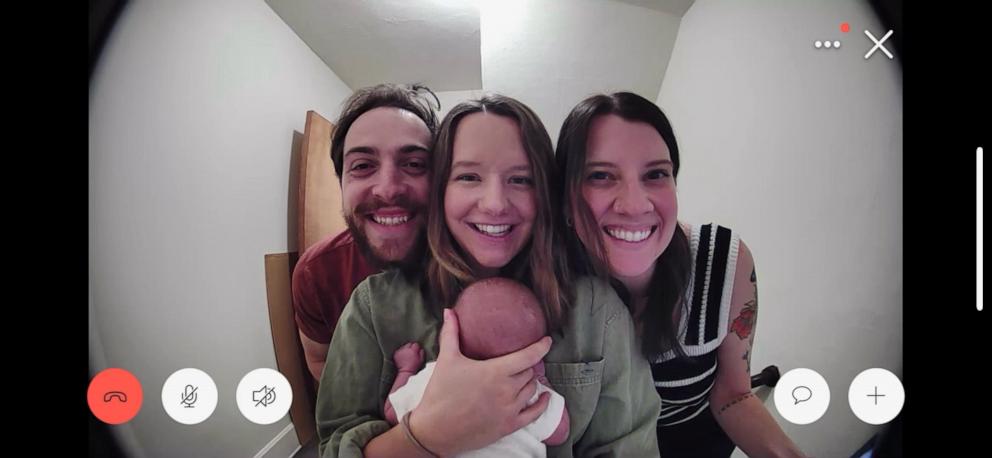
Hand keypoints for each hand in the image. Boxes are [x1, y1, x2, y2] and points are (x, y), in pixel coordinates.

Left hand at [393, 342, 424, 372]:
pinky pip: (399, 350)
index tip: (416, 350)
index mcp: (413, 350)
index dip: (416, 347)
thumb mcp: (421, 360)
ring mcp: (400, 351)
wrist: (405, 372)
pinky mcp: (396, 353)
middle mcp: (406, 349)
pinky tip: (402, 357)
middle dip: (411, 347)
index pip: (415, 344)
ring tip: (406, 355)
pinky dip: (401, 352)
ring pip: (404, 346)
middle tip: (411, 352)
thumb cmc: (414, 367)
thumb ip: (421, 353)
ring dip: (405, 349)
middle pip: (409, 344)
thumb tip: (421, 348)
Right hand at [408, 309, 552, 455]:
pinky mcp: (509, 426)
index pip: (528, 356)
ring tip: (524, 375)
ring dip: (530, 381)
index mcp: (495, 372)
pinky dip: (542, 404)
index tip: (547, 340)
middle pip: (529, 372)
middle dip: (527, 364)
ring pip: (532, 389)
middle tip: (521, 360)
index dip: (541, 346)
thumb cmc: (440, 394)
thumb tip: (449, 311)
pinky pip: (534, 414)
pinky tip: (545, 397)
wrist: (434, 431)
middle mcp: (507, 391)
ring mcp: (510, 410)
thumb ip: (451, 333)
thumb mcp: (446, 360)